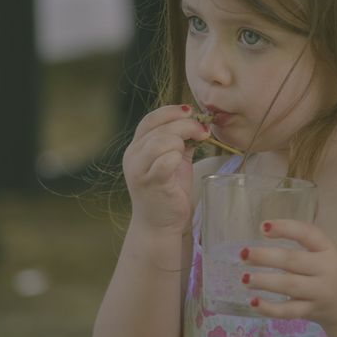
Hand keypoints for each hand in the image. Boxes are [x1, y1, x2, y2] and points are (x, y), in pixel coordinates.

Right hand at [123, 105, 209, 234]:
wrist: (159, 224)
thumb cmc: (168, 191)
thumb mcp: (173, 160)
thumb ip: (179, 141)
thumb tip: (196, 121)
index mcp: (137, 147)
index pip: (151, 119)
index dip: (172, 111)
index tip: (192, 113)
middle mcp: (133, 155)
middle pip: (161, 128)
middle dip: (187, 126)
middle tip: (203, 133)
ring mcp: (139, 169)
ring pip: (163, 141)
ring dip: (182, 142)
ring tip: (188, 151)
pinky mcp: (150, 183)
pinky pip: (166, 160)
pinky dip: (177, 158)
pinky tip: (182, 163)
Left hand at [240, 219, 336, 326]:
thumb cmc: (333, 271)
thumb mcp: (327, 252)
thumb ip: (303, 244)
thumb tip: (264, 233)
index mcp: (329, 249)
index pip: (308, 233)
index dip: (285, 228)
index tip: (263, 227)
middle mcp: (326, 269)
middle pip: (293, 261)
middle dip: (265, 257)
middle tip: (243, 253)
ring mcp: (320, 293)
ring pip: (289, 286)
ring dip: (264, 281)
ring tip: (244, 278)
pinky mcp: (312, 312)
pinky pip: (289, 311)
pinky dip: (270, 308)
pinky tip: (253, 302)